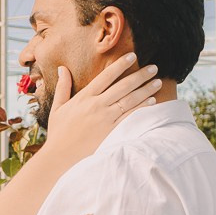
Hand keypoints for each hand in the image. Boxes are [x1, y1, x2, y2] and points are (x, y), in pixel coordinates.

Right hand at [44, 54, 159, 163]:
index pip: (106, 76)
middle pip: (123, 86)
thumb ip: (63, 87)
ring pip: (130, 100)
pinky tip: (152, 102)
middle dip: (140, 75)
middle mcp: (97, 106)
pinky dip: (142, 108)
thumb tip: (63, 68)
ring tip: (157, 82)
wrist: (61, 158)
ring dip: (146, 90)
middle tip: (153, 68)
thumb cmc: (59, 134)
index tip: (132, 56)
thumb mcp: (57, 108)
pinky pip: (131, 117)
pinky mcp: (112, 132)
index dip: (120, 65)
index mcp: (84, 98)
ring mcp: (106, 119)